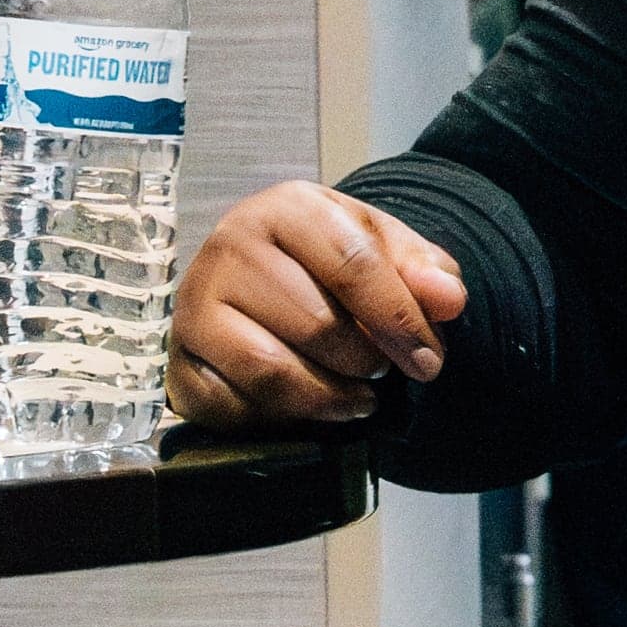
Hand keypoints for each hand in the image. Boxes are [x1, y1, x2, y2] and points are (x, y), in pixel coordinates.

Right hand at [168, 180, 467, 429]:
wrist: (258, 285)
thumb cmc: (329, 265)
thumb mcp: (383, 252)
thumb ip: (424, 272)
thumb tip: (449, 299)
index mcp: (288, 208)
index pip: (354, 264)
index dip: (400, 320)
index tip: (429, 361)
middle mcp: (230, 246)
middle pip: (317, 323)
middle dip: (365, 360)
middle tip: (379, 370)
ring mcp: (195, 304)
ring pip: (272, 369)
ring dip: (328, 396)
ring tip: (355, 396)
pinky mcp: (178, 360)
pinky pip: (233, 405)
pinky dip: (281, 418)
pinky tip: (306, 407)